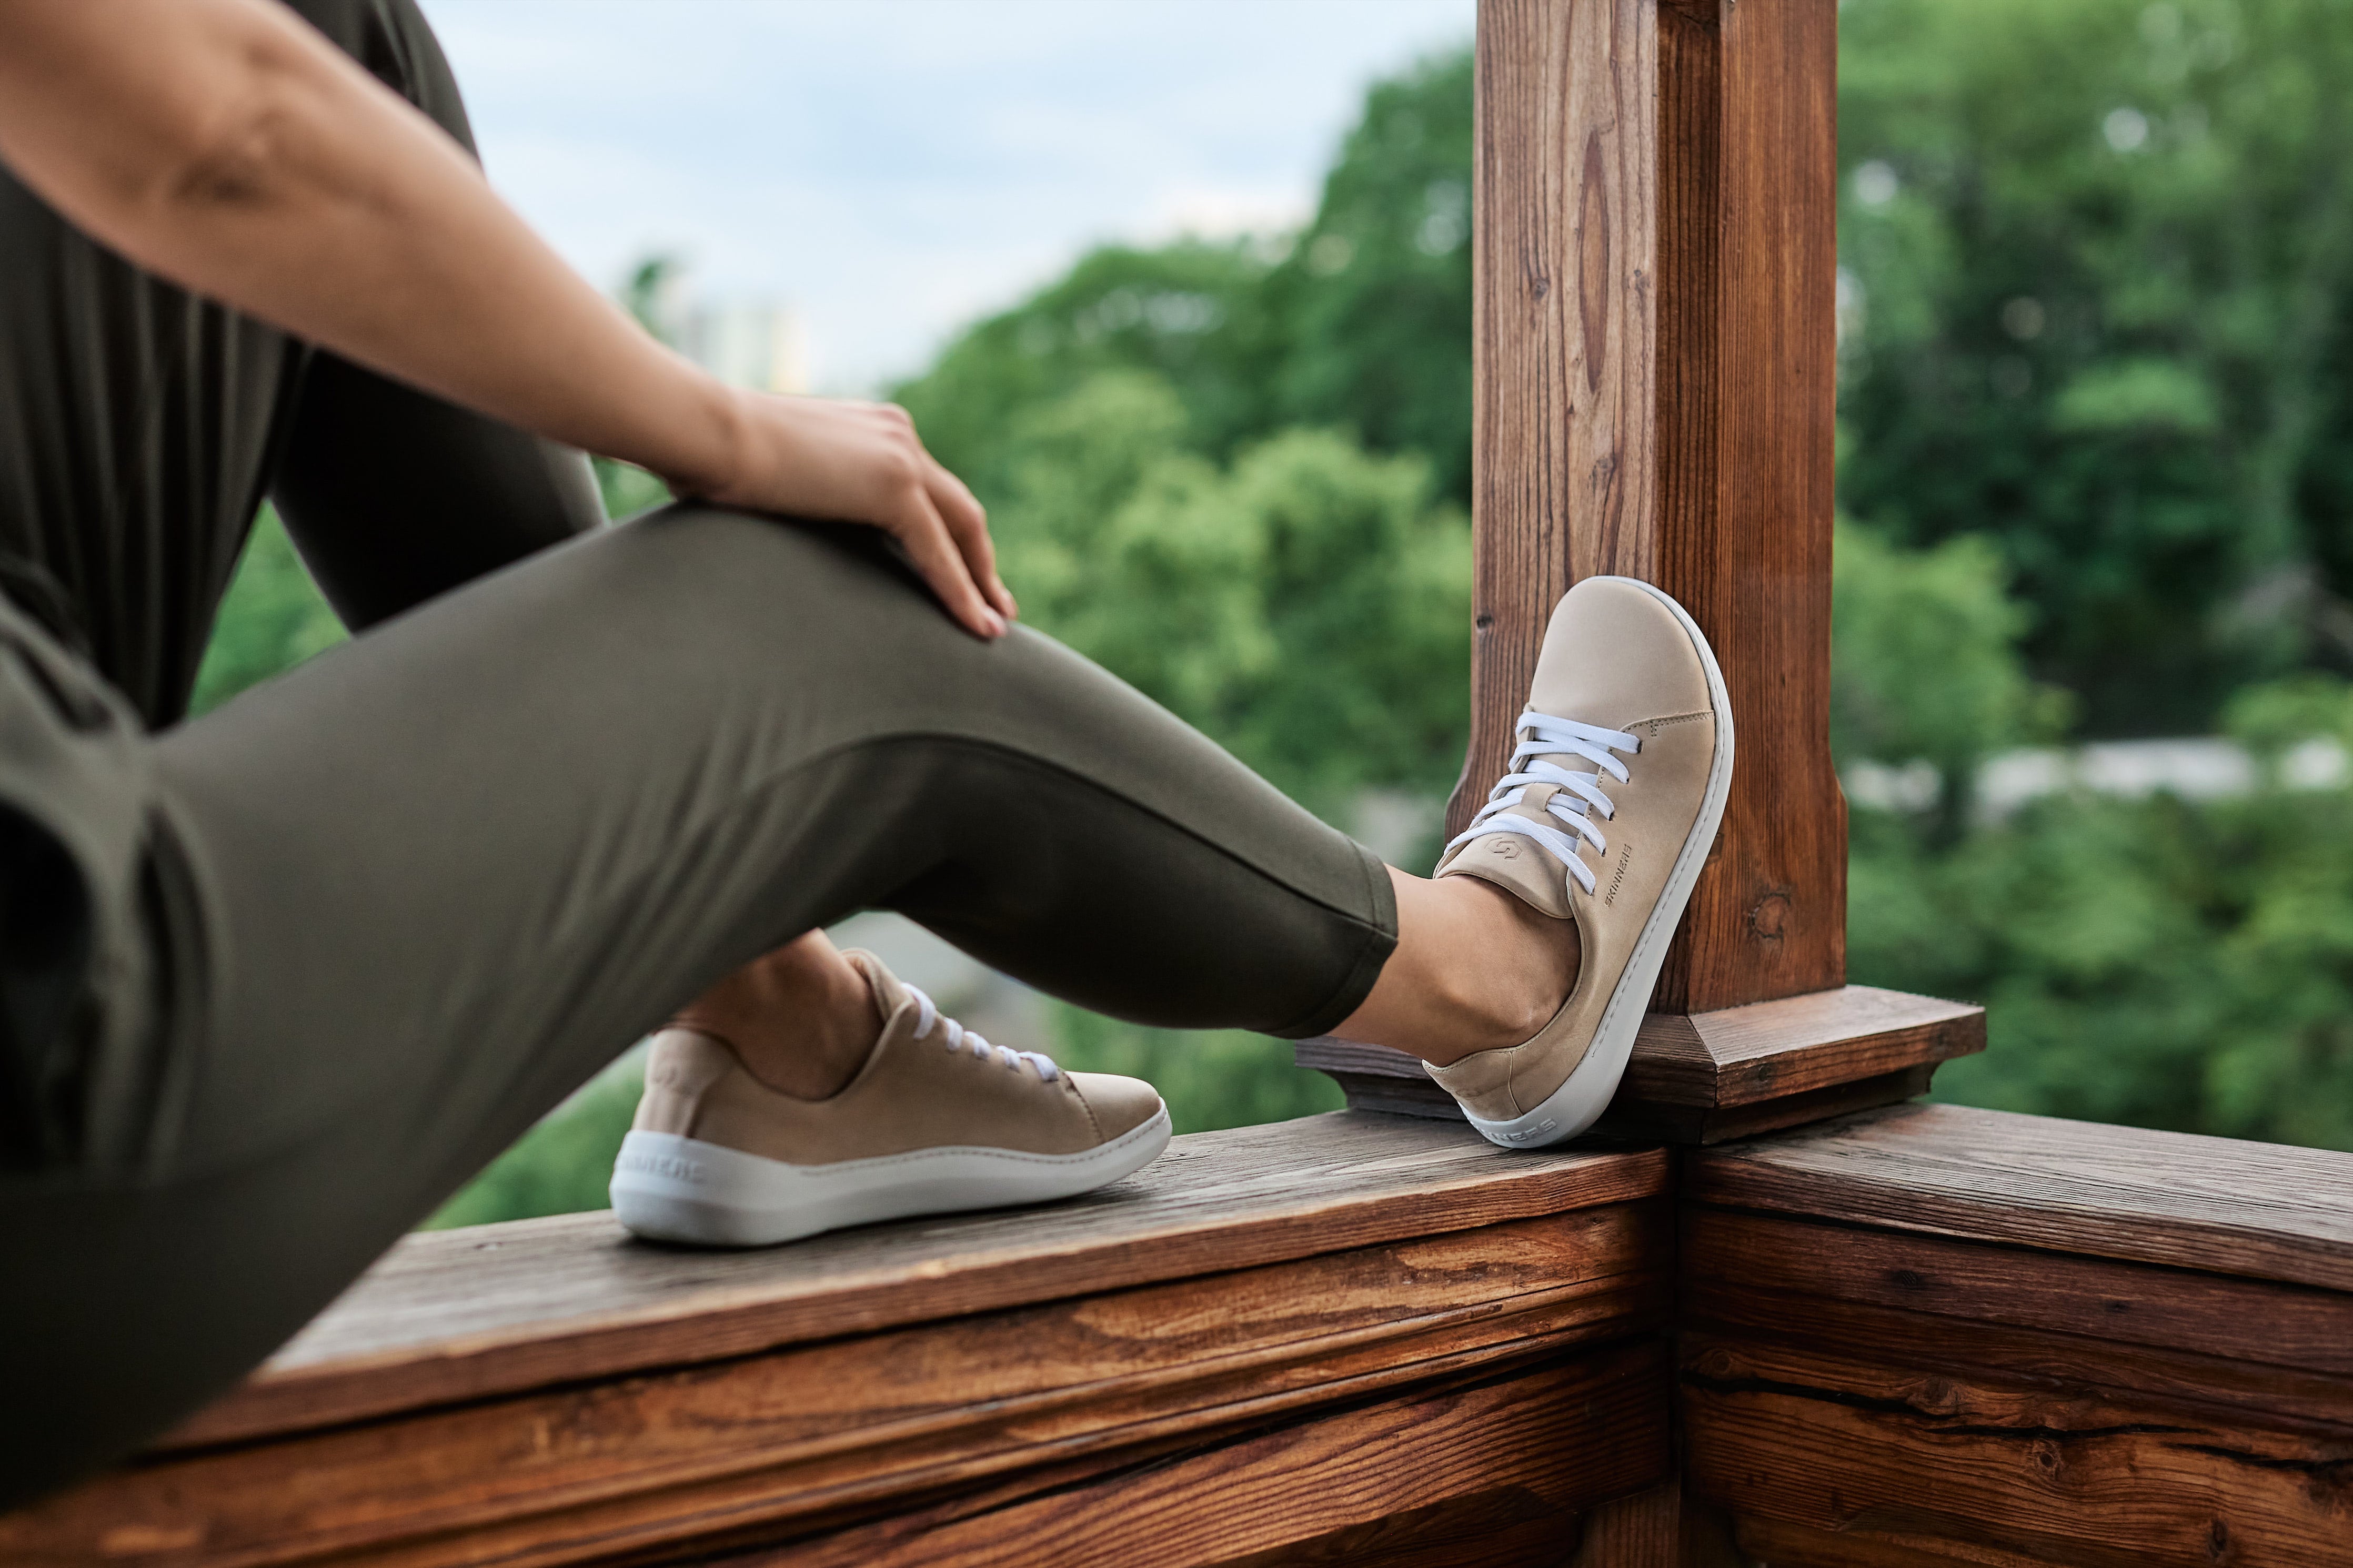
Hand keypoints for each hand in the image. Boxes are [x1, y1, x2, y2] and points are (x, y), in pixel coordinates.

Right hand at [675, 391, 1018, 639]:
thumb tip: (788, 520)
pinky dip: (961, 590)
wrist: (705, 432)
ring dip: (981, 581)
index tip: (962, 570)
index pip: (928, 489)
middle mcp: (898, 434)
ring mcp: (900, 456)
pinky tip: (976, 626)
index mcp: (874, 428)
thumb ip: (806, 493)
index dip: (949, 533)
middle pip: (958, 508)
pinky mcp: (893, 487)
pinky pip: (939, 551)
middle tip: (996, 604)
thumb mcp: (777, 473)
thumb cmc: (713, 456)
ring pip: (962, 529)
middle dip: (981, 560)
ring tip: (993, 626)